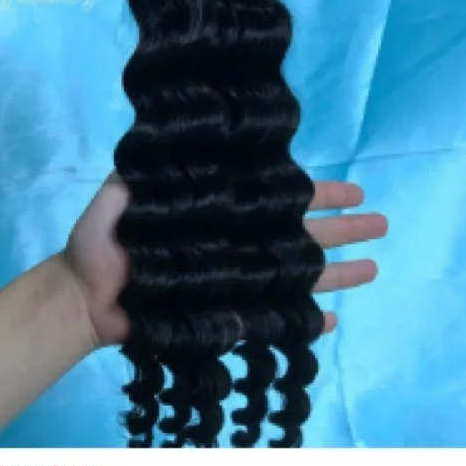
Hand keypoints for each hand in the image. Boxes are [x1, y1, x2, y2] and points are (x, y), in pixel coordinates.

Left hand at [62, 175, 384, 349]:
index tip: (356, 190)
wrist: (81, 298)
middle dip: (345, 229)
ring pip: (297, 276)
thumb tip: (176, 142)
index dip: (321, 193)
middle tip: (383, 224)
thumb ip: (147, 172)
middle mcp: (241, 243)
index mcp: (227, 210)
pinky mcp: (224, 318)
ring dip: (337, 274)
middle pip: (303, 236)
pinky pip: (269, 322)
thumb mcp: (122, 193)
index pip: (283, 198)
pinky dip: (300, 323)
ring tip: (374, 269)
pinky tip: (330, 321)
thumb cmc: (104, 242)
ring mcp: (236, 281)